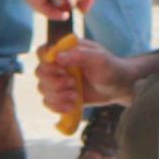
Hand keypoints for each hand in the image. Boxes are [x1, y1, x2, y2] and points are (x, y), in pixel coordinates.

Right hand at [36, 39, 158, 123]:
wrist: (119, 87)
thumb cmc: (110, 67)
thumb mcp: (99, 58)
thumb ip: (79, 55)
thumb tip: (57, 56)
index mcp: (65, 51)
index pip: (43, 51)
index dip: (46, 61)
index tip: (61, 69)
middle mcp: (59, 65)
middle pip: (40, 72)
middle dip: (54, 82)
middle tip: (72, 84)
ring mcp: (59, 81)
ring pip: (43, 89)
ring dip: (57, 95)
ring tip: (75, 96)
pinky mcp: (62, 96)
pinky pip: (48, 103)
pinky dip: (57, 106)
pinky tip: (71, 106)